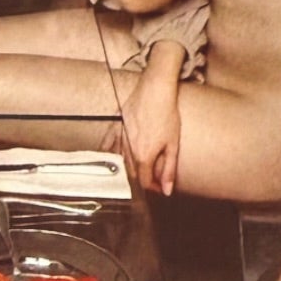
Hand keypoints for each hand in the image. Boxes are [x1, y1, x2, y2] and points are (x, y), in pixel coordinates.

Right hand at [121, 66, 182, 194]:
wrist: (155, 91)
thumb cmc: (166, 114)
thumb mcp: (172, 145)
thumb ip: (168, 170)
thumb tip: (167, 189)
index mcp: (143, 156)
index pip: (144, 181)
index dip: (152, 187)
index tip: (159, 186)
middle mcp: (129, 149)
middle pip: (131, 173)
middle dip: (141, 178)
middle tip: (151, 178)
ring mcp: (120, 137)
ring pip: (120, 161)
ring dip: (128, 168)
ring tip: (136, 169)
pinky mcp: (115, 126)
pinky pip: (107, 144)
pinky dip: (109, 154)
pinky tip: (111, 158)